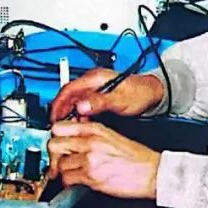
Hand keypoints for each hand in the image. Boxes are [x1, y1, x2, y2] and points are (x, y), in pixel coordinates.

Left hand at [47, 121, 160, 198]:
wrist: (153, 173)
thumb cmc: (138, 158)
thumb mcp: (113, 137)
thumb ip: (91, 135)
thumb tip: (73, 138)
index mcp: (96, 129)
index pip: (60, 127)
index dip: (55, 137)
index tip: (58, 144)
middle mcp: (91, 142)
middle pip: (54, 144)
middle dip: (54, 155)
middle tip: (60, 162)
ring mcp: (90, 159)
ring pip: (59, 164)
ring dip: (63, 171)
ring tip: (73, 173)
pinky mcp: (92, 177)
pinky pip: (68, 180)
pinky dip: (69, 183)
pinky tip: (77, 181)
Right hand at [49, 68, 164, 121]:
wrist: (153, 94)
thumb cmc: (140, 93)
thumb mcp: (120, 100)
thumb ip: (100, 103)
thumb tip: (81, 106)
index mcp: (95, 79)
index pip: (68, 89)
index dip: (58, 104)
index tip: (54, 117)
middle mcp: (93, 83)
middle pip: (69, 97)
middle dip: (63, 112)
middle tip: (61, 127)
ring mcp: (95, 90)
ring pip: (75, 103)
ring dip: (72, 116)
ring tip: (73, 129)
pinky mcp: (99, 98)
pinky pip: (83, 107)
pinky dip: (81, 116)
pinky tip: (84, 125)